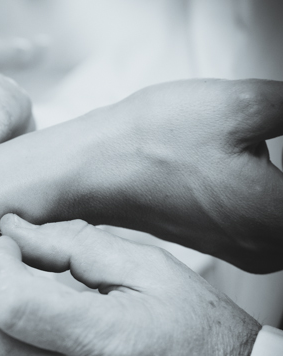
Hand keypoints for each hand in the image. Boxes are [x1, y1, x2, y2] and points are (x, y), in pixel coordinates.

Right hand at [78, 78, 282, 272]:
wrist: (90, 170)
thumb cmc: (152, 143)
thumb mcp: (245, 105)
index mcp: (282, 220)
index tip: (276, 125)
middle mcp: (274, 249)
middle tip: (270, 125)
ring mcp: (254, 250)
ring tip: (251, 141)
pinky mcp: (236, 242)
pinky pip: (278, 217)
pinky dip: (276, 187)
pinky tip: (257, 153)